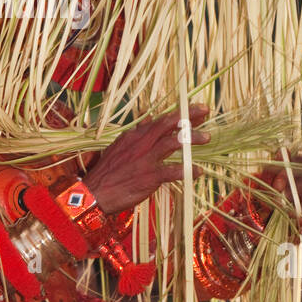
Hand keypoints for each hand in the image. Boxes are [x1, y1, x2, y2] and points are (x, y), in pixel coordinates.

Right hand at [84, 107, 209, 214]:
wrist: (94, 192)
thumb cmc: (108, 172)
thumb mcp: (120, 147)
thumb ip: (137, 134)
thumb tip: (150, 119)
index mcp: (134, 136)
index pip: (159, 120)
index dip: (178, 114)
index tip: (192, 109)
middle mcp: (141, 143)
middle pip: (167, 124)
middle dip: (188, 116)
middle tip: (205, 110)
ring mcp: (146, 159)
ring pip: (172, 142)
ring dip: (191, 138)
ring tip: (207, 137)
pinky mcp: (149, 176)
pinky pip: (173, 171)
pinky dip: (187, 170)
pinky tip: (198, 171)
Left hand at [257, 152, 301, 234]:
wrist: (265, 212)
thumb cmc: (267, 190)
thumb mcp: (264, 179)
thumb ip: (269, 171)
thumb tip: (275, 158)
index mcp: (300, 168)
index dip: (292, 170)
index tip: (277, 183)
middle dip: (295, 190)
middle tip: (280, 199)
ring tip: (290, 214)